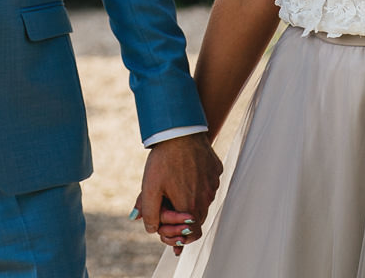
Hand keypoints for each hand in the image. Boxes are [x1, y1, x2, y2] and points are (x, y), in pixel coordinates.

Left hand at [136, 133, 220, 252]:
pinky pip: (208, 185)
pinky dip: (198, 185)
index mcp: (190, 206)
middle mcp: (206, 198)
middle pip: (197, 219)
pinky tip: (185, 173)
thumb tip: (151, 229)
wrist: (180, 130)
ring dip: (190, 200)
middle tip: (166, 205)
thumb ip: (149, 213)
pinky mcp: (215, 171)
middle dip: (182, 218)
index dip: (178, 234)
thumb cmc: (164, 160)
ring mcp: (213, 184)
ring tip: (174, 186)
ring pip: (203, 202)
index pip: (191, 234)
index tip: (166, 225)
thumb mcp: (149, 187)